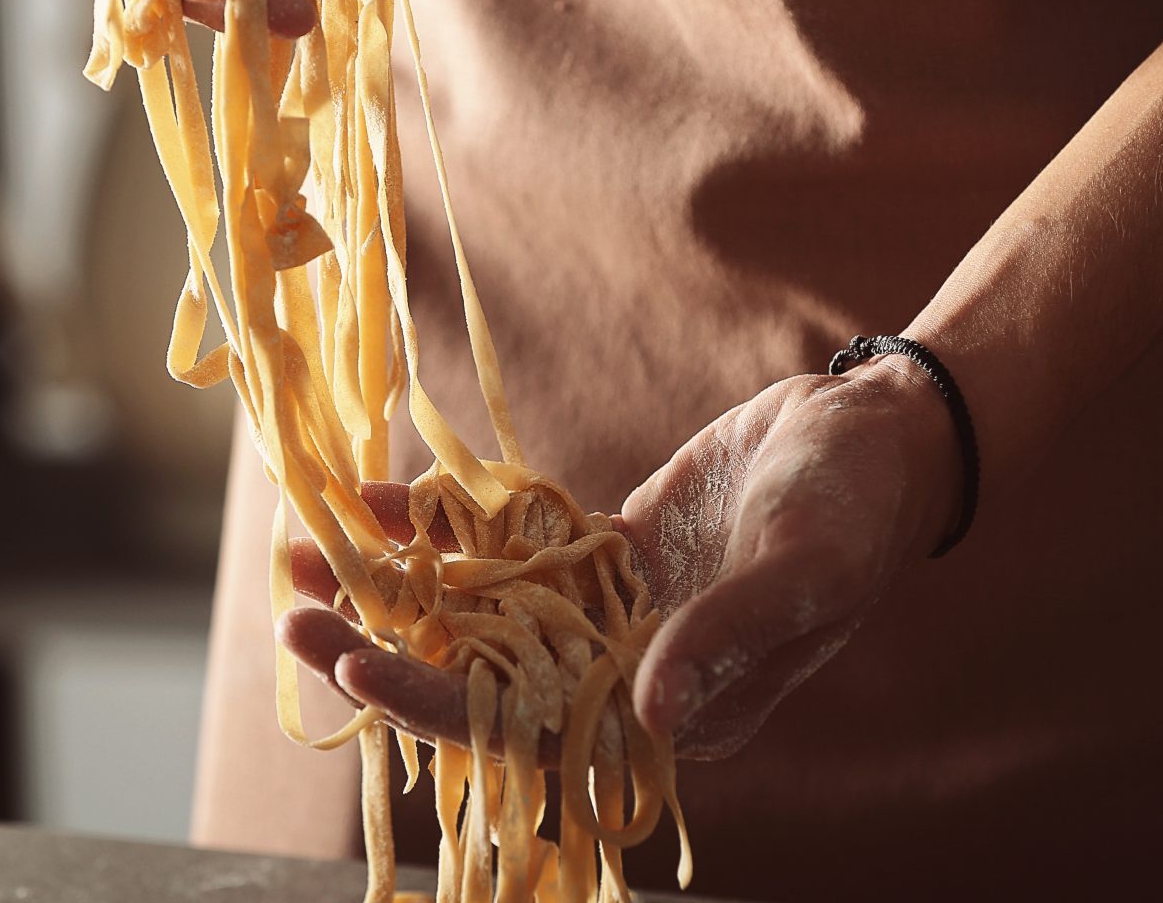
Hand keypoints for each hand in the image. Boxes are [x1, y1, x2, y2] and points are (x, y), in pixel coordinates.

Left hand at [281, 360, 960, 761]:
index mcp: (668, 706)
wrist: (872, 436)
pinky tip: (373, 498)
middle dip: (380, 641)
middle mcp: (619, 671)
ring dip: (392, 581)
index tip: (354, 666)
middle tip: (289, 605)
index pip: (529, 726)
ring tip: (300, 542)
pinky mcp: (594, 553)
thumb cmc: (857, 511)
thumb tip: (652, 707)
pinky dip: (440, 526)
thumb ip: (730, 640)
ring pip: (474, 609)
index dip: (436, 702)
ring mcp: (601, 611)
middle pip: (475, 672)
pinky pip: (502, 548)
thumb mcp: (802, 570)